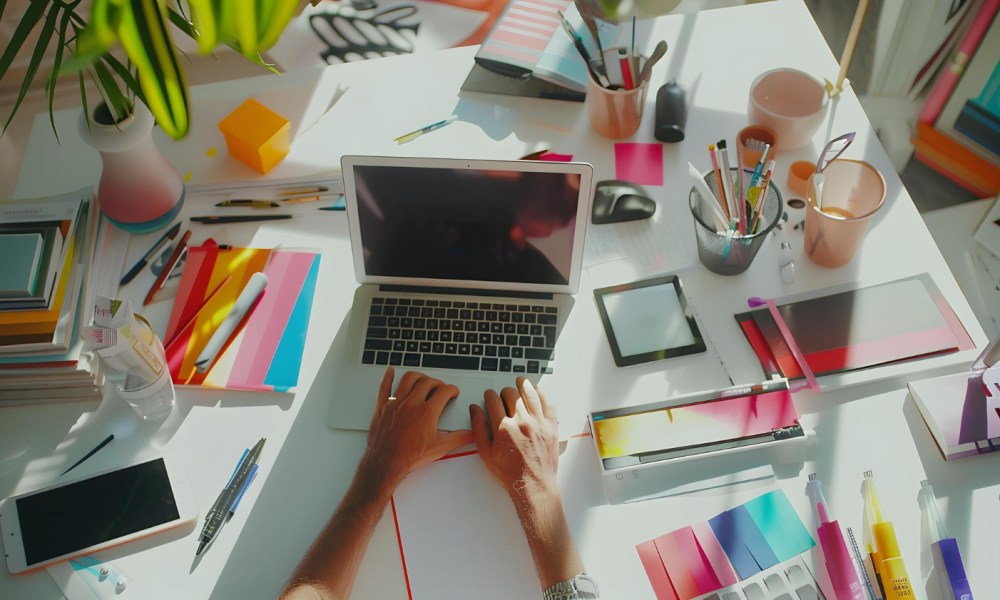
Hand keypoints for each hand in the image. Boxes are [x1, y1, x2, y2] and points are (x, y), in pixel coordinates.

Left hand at [360, 368, 473, 495]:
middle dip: (437, 382)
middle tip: (440, 387)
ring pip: (408, 379)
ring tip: (422, 379)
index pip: (444, 391)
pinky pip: (385, 386)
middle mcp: (411, 403)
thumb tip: (469, 435)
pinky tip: (390, 371)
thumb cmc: (409, 456)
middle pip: (427, 382)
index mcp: (427, 412)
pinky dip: (388, 377)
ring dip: (418, 376)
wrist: (386, 462)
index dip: (452, 390)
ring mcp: (396, 403)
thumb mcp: (439, 448)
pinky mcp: (382, 407)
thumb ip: (458, 438)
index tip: (452, 392)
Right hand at [470, 379, 584, 589]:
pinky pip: (547, 403)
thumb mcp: (486, 454)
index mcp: (503, 428)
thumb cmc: (510, 473)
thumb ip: (479, 429)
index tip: (489, 396)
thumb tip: (475, 410)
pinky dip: (542, 394)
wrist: (533, 485)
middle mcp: (521, 422)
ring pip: (530, 394)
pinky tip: (537, 391)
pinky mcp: (550, 426)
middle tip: (503, 395)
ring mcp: (538, 423)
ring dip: (523, 385)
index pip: (493, 401)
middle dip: (504, 391)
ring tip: (520, 382)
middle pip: (511, 394)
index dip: (489, 395)